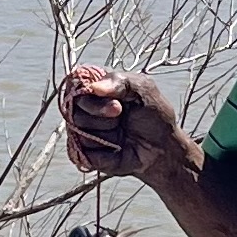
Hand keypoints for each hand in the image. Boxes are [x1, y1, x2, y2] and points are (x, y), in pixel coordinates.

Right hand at [62, 68, 180, 180]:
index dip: (90, 94)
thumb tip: (93, 87)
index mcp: (96, 89)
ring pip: (78, 132)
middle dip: (99, 113)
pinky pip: (84, 154)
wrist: (163, 149)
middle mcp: (85, 110)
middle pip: (74, 110)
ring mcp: (84, 133)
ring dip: (105, 134)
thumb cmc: (154, 116)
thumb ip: (120, 81)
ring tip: (121, 133)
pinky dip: (105, 153)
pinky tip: (118, 150)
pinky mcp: (86, 155)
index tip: (116, 103)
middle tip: (120, 115)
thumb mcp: (144, 89)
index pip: (75, 85)